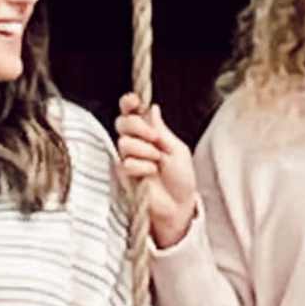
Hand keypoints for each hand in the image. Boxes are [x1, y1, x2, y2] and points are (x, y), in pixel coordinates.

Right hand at [114, 92, 198, 250]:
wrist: (179, 205)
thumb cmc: (181, 177)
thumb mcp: (177, 149)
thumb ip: (162, 130)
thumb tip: (152, 107)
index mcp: (150, 131)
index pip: (132, 111)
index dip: (129, 103)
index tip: (135, 101)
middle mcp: (136, 142)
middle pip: (123, 122)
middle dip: (138, 126)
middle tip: (154, 138)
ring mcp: (128, 157)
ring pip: (124, 142)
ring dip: (145, 151)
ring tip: (157, 161)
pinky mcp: (124, 174)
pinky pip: (126, 162)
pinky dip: (142, 167)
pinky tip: (151, 173)